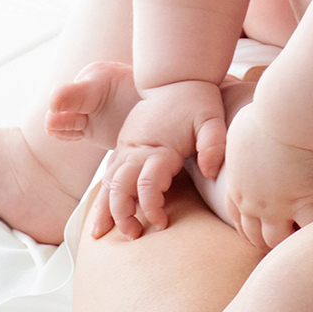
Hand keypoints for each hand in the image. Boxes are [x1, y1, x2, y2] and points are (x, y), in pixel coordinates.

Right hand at [92, 80, 226, 238]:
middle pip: (119, 186)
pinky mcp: (124, 145)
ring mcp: (127, 146)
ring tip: (101, 234)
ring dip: (105, 208)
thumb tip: (210, 172)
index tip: (163, 223)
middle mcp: (138, 147)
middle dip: (121, 214)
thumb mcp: (211, 119)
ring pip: (108, 181)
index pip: (148, 184)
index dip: (152, 207)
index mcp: (159, 146)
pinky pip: (108, 173)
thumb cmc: (197, 100)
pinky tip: (98, 214)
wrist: (176, 77)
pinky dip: (101, 194)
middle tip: (134, 234)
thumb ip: (213, 144)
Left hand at [220, 100, 312, 252]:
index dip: (250, 226)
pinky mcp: (302, 201)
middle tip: (285, 237)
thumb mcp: (240, 130)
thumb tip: (245, 145)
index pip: (238, 218)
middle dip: (268, 239)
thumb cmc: (266, 113)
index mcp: (238, 184)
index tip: (263, 228)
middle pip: (256, 235)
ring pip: (279, 239)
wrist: (286, 111)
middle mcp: (253, 201)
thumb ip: (240, 146)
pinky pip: (312, 228)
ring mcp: (277, 206)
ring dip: (289, 240)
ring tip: (304, 239)